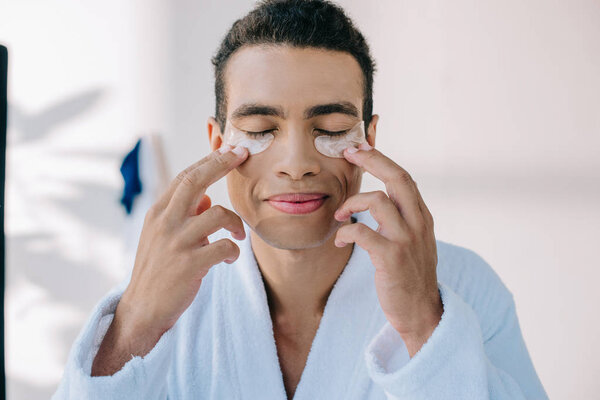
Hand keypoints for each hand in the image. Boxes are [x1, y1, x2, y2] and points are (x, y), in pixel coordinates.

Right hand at [92, 144, 247, 374]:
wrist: (142, 309)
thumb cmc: (158, 270)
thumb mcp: (161, 236)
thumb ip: (181, 215)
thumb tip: (204, 197)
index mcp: (158, 212)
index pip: (185, 176)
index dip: (210, 160)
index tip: (231, 149)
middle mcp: (165, 222)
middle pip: (196, 180)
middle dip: (222, 163)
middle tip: (243, 155)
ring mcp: (176, 242)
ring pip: (217, 213)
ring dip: (235, 223)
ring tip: (238, 236)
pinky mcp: (189, 264)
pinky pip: (224, 247)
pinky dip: (233, 251)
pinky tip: (230, 259)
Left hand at [333, 143, 441, 356]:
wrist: (421, 312)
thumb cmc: (410, 275)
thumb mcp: (413, 241)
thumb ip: (401, 218)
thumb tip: (379, 198)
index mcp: (422, 216)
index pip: (403, 177)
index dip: (381, 159)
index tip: (361, 147)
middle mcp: (418, 223)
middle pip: (396, 177)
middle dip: (372, 159)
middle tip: (349, 153)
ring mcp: (406, 239)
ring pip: (376, 201)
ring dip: (351, 204)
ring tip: (340, 217)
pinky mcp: (391, 257)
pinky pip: (361, 232)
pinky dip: (345, 233)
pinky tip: (340, 240)